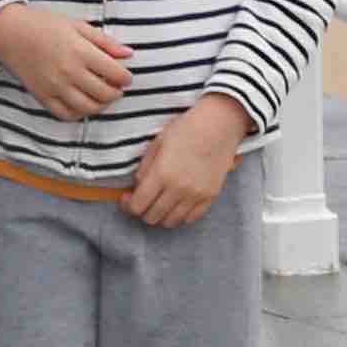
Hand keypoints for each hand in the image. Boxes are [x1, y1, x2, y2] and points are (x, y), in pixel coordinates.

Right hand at [0, 0, 131, 121]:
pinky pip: (66, 114)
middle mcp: (70, 72)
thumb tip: (129, 54)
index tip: (126, 76)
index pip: (115, 73)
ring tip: (103, 96)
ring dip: (101, 105)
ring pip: (88, 108)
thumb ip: (105, 42)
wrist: (11, 34)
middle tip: (117, 87)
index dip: (126, 78)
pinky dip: (79, 113)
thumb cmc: (46, 26)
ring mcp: (55, 87)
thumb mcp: (78, 26)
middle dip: (117, 92)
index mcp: (81, 51)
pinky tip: (83, 103)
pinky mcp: (43, 96)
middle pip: (105, 93)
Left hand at [124, 95, 249, 229]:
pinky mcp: (210, 196)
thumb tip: (138, 187)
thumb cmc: (186, 129)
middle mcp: (178, 189)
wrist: (219, 125)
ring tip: (159, 203)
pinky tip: (176, 204)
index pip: (137, 205)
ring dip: (160, 215)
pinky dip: (180, 216)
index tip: (127, 198)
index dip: (127, 205)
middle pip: (152, 217)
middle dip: (142, 211)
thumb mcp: (157, 143)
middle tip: (142, 200)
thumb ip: (144, 168)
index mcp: (161, 174)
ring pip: (171, 221)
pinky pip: (191, 218)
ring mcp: (196, 195)